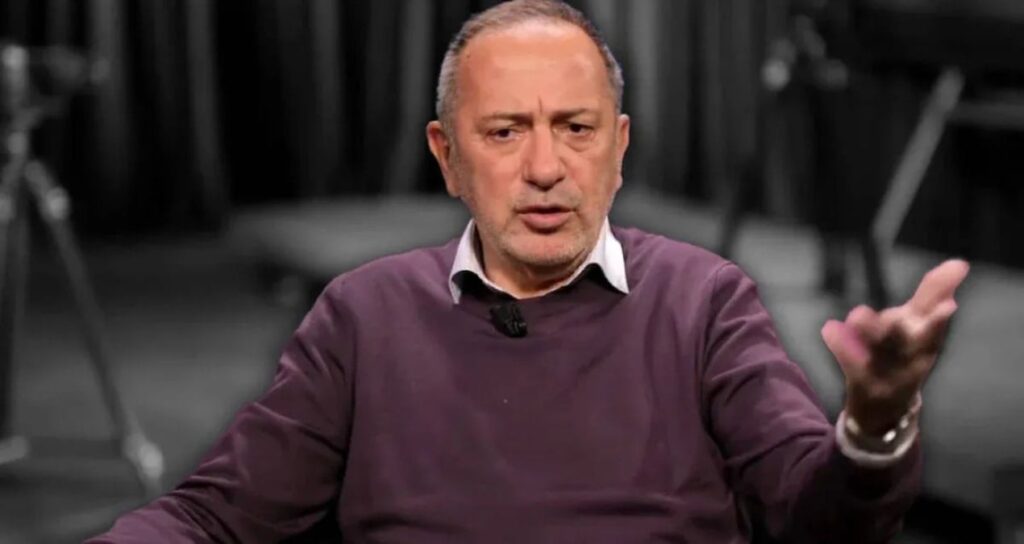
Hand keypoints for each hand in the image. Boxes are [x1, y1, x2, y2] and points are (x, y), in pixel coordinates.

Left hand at [821, 259, 969, 434]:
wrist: (884, 408)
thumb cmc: (906, 355)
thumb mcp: (923, 327)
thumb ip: (934, 294)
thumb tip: (958, 263)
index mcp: (926, 342)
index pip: (935, 324)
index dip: (940, 317)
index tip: (948, 306)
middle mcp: (910, 360)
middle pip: (908, 342)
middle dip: (903, 330)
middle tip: (899, 316)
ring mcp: (886, 375)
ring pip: (879, 353)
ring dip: (870, 333)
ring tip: (859, 313)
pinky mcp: (863, 384)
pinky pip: (849, 362)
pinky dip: (840, 345)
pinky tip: (829, 328)